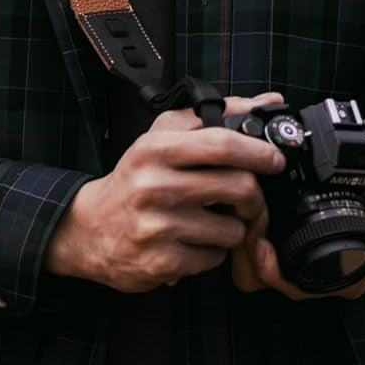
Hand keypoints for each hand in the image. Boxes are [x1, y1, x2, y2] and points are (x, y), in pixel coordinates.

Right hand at [45, 92, 285, 290]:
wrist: (89, 230)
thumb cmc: (135, 179)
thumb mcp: (161, 138)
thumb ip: (213, 117)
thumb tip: (269, 103)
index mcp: (156, 149)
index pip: (221, 143)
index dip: (258, 152)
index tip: (276, 160)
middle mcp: (155, 185)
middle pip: (238, 187)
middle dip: (255, 197)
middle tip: (250, 200)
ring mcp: (158, 226)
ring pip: (232, 228)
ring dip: (232, 228)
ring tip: (213, 222)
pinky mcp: (161, 262)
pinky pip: (214, 258)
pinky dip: (213, 253)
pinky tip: (194, 243)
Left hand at [231, 193, 364, 300]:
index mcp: (346, 276)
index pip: (297, 286)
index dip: (271, 269)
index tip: (260, 241)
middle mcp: (322, 275)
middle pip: (265, 281)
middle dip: (248, 257)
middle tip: (246, 221)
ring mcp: (304, 261)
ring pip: (253, 270)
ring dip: (242, 243)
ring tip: (245, 211)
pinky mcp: (292, 244)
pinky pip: (256, 252)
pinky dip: (246, 234)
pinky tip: (249, 209)